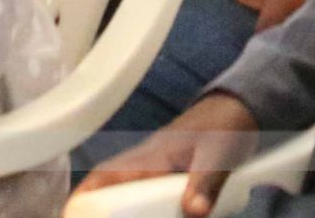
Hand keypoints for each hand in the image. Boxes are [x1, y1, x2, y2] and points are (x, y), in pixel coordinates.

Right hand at [70, 92, 259, 217]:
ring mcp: (157, 170)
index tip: (72, 213)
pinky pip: (147, 196)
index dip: (86, 195)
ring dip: (126, 209)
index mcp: (151, 156)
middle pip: (111, 190)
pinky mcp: (169, 177)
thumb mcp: (219, 156)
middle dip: (101, 208)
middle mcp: (147, 163)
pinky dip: (144, 209)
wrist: (242, 107)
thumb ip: (207, 184)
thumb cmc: (226, 126)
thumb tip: (194, 214)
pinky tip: (153, 214)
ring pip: (129, 194)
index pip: (106, 175)